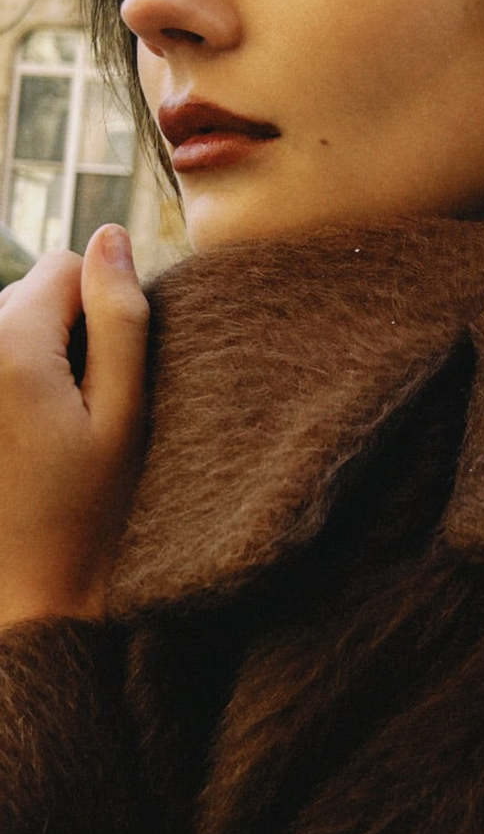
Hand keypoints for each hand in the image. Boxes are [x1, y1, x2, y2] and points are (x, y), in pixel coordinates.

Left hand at [0, 225, 148, 623]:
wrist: (20, 598)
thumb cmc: (82, 513)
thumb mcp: (122, 416)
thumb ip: (120, 318)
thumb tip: (112, 235)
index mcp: (11, 346)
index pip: (64, 266)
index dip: (100, 308)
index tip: (105, 373)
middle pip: (26, 293)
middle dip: (60, 331)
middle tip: (77, 410)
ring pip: (3, 325)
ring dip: (29, 357)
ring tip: (45, 429)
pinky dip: (9, 382)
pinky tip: (17, 438)